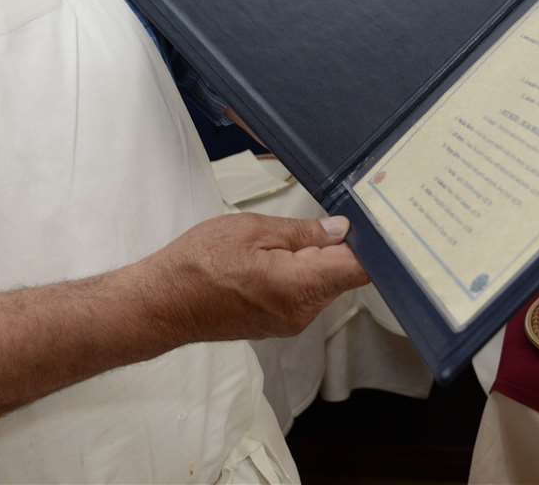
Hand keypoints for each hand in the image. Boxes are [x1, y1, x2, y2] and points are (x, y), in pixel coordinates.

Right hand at [142, 213, 369, 341]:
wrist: (164, 303)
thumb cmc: (200, 261)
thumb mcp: (250, 230)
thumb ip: (301, 232)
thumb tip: (341, 229)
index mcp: (299, 287)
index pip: (357, 270)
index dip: (371, 244)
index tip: (375, 220)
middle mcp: (302, 314)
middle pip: (342, 276)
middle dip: (337, 247)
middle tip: (323, 213)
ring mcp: (290, 323)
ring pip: (322, 285)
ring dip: (314, 261)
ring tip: (284, 237)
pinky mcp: (277, 325)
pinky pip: (303, 296)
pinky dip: (299, 275)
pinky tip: (275, 257)